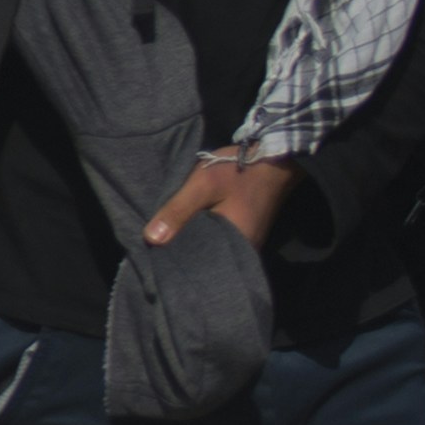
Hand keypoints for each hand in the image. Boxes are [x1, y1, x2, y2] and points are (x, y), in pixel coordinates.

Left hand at [139, 153, 294, 250]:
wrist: (274, 160)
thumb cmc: (238, 171)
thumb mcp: (203, 185)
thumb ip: (178, 211)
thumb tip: (150, 240)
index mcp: (234, 244)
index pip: (197, 264)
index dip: (174, 260)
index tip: (152, 257)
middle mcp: (243, 250)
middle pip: (204, 259)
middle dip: (181, 253)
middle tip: (154, 249)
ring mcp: (245, 242)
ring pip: (211, 249)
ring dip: (192, 243)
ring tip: (165, 241)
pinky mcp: (244, 232)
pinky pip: (219, 240)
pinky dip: (203, 236)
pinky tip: (186, 230)